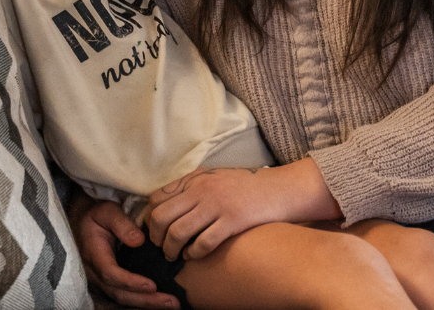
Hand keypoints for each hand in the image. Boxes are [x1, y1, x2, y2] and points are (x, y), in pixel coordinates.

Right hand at [67, 192, 178, 309]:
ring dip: (147, 303)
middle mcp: (95, 273)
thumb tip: (139, 241)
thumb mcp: (107, 211)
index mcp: (94, 254)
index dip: (131, 282)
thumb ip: (122, 224)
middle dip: (146, 300)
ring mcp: (100, 281)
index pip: (111, 274)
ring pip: (122, 299)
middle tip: (172, 303)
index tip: (152, 285)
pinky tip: (160, 301)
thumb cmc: (97, 215)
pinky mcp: (108, 284)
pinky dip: (142, 301)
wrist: (82, 222)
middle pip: (119, 294)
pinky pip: (124, 297)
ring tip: (171, 304)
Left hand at [144, 167, 281, 260]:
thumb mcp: (216, 178)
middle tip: (162, 247)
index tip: (157, 230)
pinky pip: (202, 243)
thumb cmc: (248, 187)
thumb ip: (193, 187)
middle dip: (156, 238)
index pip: (156, 198)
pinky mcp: (232, 220)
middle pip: (160, 217)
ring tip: (175, 256)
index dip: (151, 218)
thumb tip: (169, 205)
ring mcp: (217, 204)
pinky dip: (194, 254)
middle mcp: (202, 189)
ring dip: (171, 250)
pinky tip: (195, 256)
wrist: (281, 189)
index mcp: (196, 178)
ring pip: (177, 232)